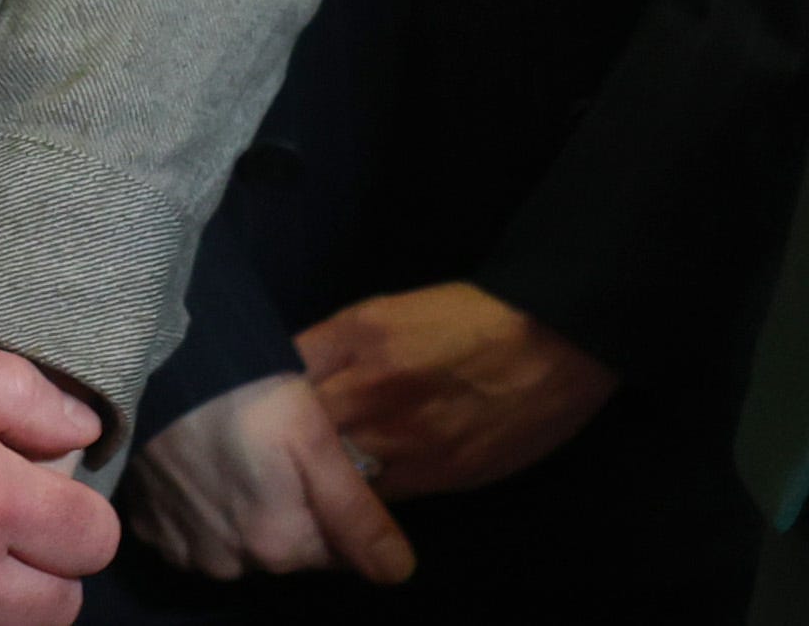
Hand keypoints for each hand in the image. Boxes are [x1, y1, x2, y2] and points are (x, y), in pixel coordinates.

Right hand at [122, 372, 415, 585]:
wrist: (157, 367)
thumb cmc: (248, 396)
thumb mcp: (316, 442)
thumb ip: (357, 515)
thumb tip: (399, 574)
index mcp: (278, 547)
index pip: (333, 551)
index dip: (339, 508)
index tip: (325, 462)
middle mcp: (230, 564)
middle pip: (283, 547)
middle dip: (291, 509)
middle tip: (279, 449)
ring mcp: (183, 549)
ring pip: (237, 543)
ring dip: (245, 511)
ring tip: (240, 453)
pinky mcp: (147, 528)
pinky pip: (190, 533)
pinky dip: (201, 510)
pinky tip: (203, 466)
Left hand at [295, 283, 614, 503]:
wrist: (554, 342)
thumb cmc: (470, 317)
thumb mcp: (388, 310)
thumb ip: (336, 343)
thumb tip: (292, 375)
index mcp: (356, 339)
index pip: (281, 375)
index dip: (263, 394)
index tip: (254, 405)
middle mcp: (369, 393)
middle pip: (297, 436)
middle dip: (280, 446)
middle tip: (271, 453)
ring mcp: (401, 442)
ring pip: (333, 476)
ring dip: (319, 479)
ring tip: (311, 478)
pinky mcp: (435, 478)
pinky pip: (378, 498)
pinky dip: (362, 497)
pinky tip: (360, 490)